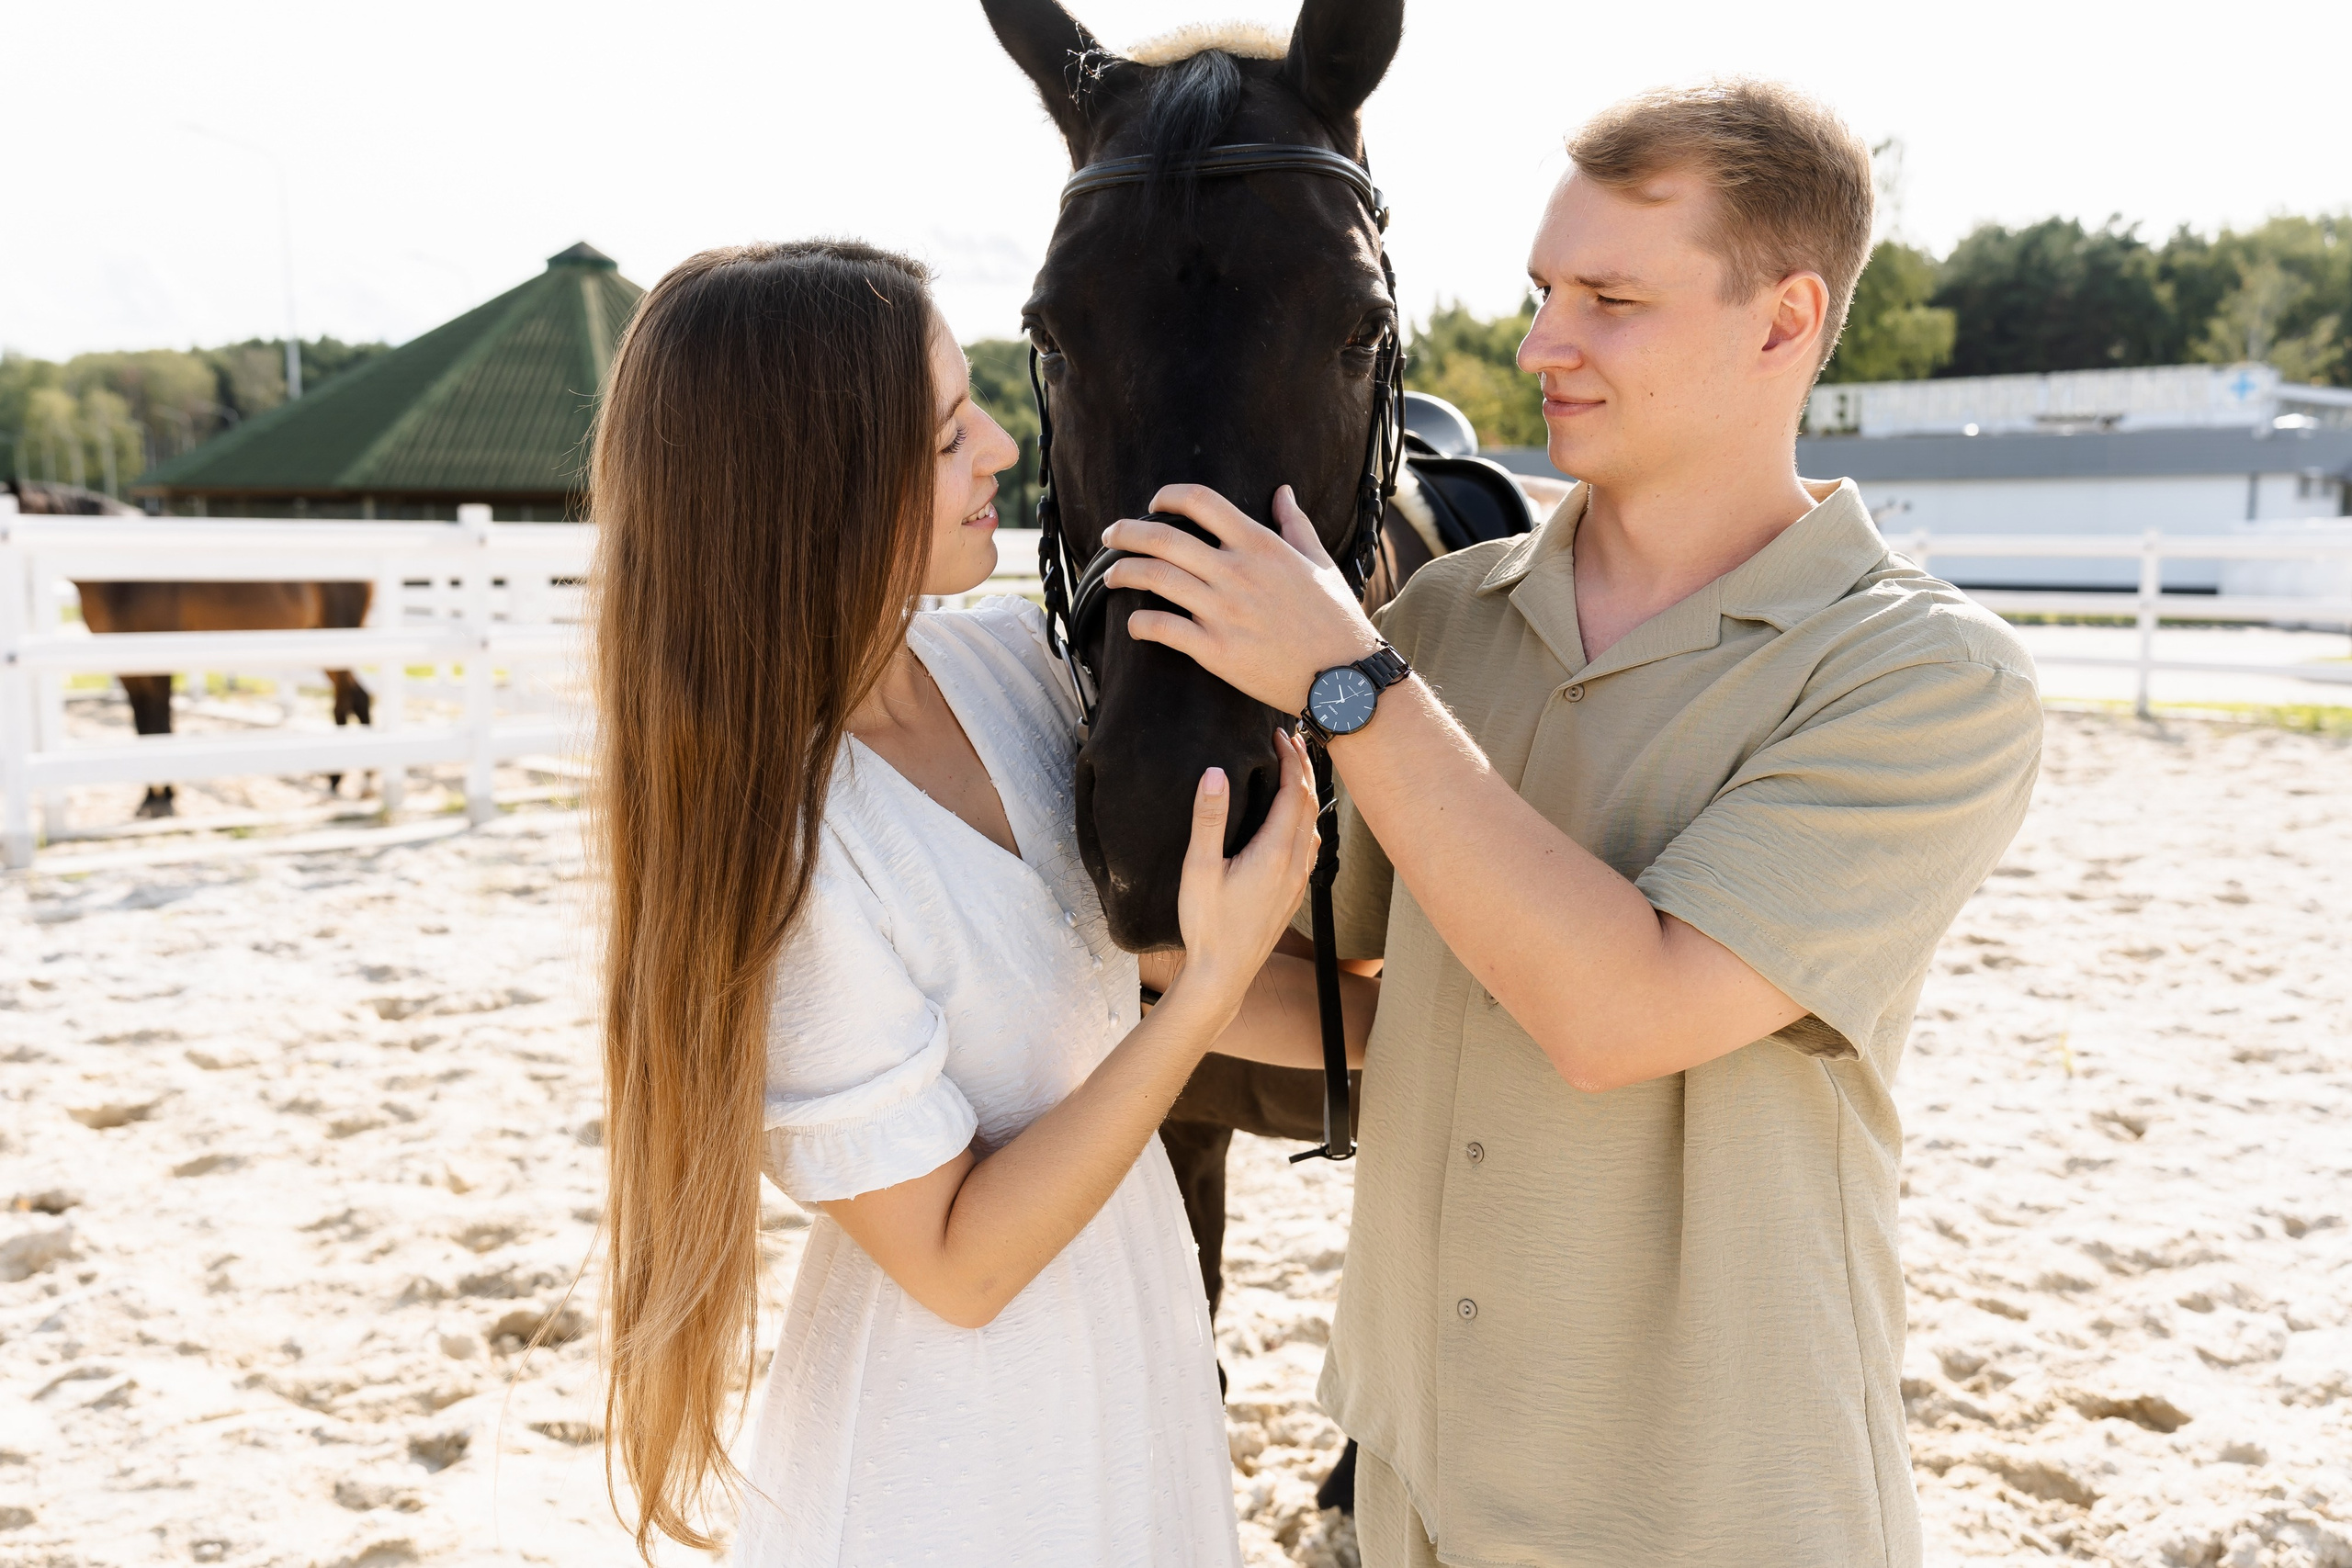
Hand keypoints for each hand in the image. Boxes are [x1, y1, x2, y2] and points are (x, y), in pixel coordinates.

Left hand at [1102, 484, 1380, 713]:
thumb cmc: (1336, 620)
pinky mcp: (1215, 651)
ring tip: (1109, 577)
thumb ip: (1295, 525)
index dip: (1167, 495)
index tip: (1153, 504)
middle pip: (1163, 537)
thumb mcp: (1320, 563)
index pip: (1200, 501)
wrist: (1345, 678)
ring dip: (1122, 573)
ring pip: (1154, 578)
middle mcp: (1237, 572)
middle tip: (1109, 537)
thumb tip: (1283, 492)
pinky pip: (1161, 629)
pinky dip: (1139, 624)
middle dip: (1126, 533)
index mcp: (1261, 544)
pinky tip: (1134, 625)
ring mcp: (1223, 611)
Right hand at [1170, 731, 1319, 1011]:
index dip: (1290, 758)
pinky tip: (1295, 821)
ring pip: (1313, 824)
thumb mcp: (1199, 869)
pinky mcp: (1293, 894)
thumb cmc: (1208, 925)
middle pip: (1310, 803)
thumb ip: (1209, 819)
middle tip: (1291, 739)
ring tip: (1295, 771)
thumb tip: (1217, 773)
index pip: (1294, 792)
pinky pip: (1309, 845)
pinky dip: (1306, 818)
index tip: (1279, 733)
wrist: (1223, 975)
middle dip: (1303, 767)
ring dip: (1307, 793)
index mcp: (1275, 852)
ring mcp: (1298, 881)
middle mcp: (1295, 864)